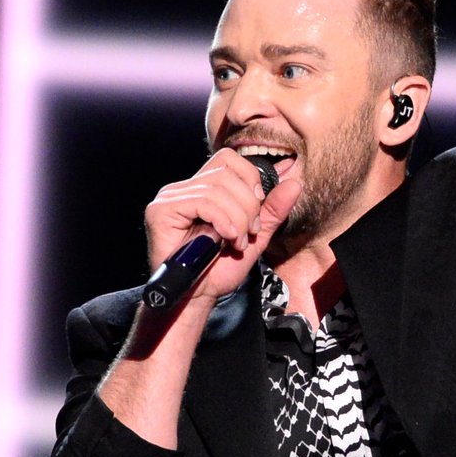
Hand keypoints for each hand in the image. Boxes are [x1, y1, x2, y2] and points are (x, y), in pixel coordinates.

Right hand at [144, 148, 300, 302]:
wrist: (197, 297)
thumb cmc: (219, 269)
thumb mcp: (255, 237)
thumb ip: (272, 211)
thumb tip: (294, 183)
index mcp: (203, 188)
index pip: (229, 159)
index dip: (250, 179)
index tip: (257, 211)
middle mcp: (184, 188)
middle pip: (227, 173)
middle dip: (248, 206)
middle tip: (248, 234)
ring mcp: (170, 197)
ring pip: (217, 188)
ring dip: (237, 219)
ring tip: (237, 242)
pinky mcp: (161, 210)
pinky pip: (202, 202)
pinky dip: (222, 220)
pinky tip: (226, 239)